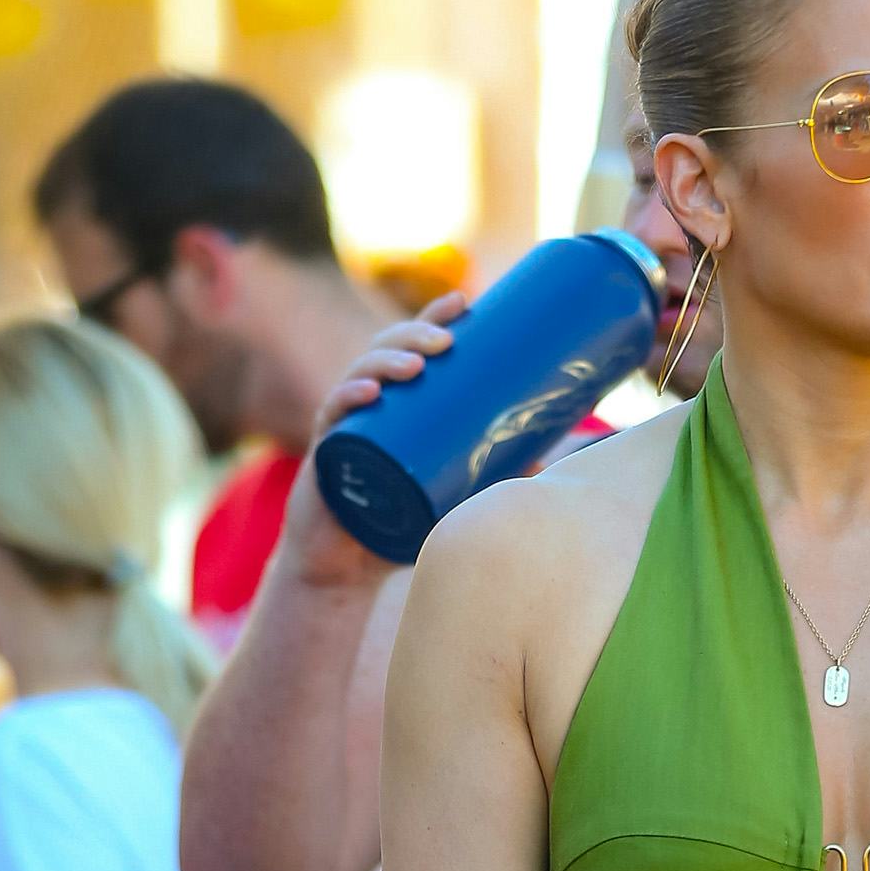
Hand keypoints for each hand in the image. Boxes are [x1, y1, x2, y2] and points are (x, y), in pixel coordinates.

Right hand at [279, 293, 468, 592]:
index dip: (434, 319)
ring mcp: (343, 426)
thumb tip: (545, 458)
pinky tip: (367, 394)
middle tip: (448, 341)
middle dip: (415, 335)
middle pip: (385, 350)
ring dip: (385, 361)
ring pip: (358, 376)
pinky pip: (331, 419)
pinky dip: (347, 401)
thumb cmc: (399, 524)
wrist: (347, 568)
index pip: (412, 347)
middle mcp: (367, 406)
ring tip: (416, 366)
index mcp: (395, 403)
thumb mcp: (451, 496)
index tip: (464, 302)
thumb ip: (490, 477)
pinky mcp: (324, 455)